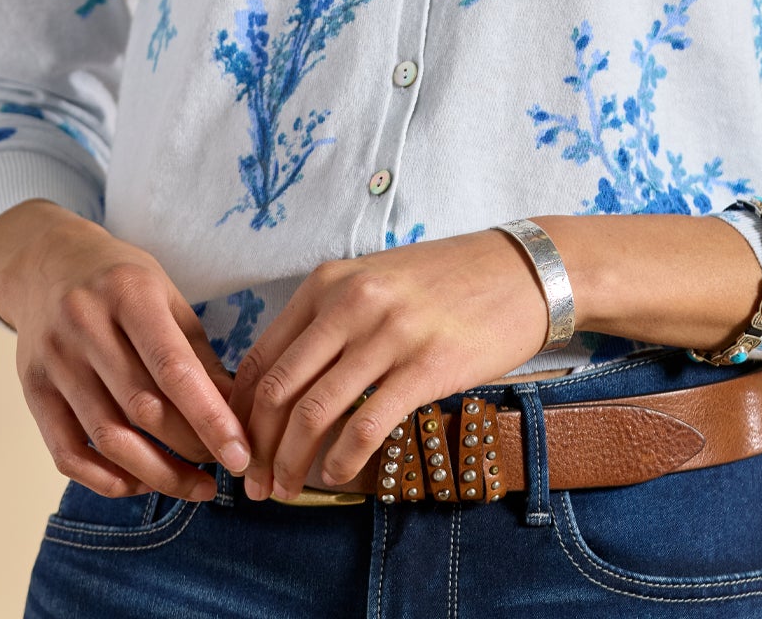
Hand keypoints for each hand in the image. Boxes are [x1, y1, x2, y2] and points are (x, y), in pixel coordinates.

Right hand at [0, 199, 253, 500]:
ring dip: (156, 474)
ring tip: (195, 486)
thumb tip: (236, 412)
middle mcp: (85, 325)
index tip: (240, 453)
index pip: (173, 368)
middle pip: (142, 408)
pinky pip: (67, 454)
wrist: (47, 263)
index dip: (210, 417)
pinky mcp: (32, 391)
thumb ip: (198, 353)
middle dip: (190, 447)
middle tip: (225, 466)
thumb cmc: (121, 281)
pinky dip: (107, 479)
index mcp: (129, 293)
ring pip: (107, 438)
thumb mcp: (166, 296)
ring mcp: (54, 360)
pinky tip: (140, 484)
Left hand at [226, 228, 547, 500]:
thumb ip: (329, 319)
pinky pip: (365, 426)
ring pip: (313, 413)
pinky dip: (341, 461)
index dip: (239, 411)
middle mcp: (350, 303)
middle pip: (278, 390)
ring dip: (292, 463)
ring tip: (288, 489)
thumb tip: (285, 381)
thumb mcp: (374, 279)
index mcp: (329, 282)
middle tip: (255, 483)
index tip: (239, 445)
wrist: (522, 272)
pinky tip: (337, 476)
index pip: (262, 356)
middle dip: (258, 446)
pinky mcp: (426, 366)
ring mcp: (388, 335)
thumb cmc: (447, 280)